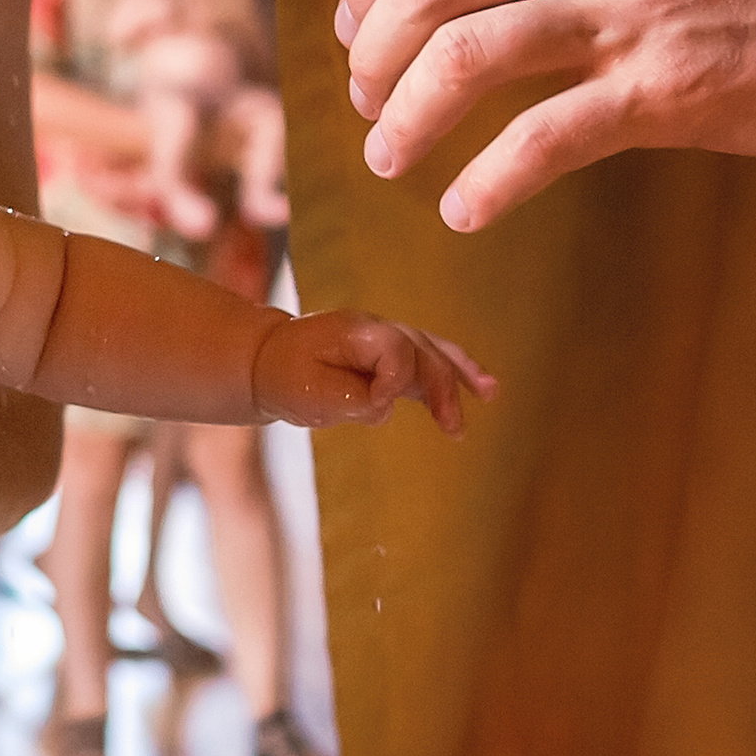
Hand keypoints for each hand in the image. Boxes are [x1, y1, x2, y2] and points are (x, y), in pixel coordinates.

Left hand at [257, 311, 496, 434]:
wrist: (266, 361)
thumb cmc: (286, 378)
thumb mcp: (309, 394)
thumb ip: (353, 399)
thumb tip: (387, 405)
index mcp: (353, 331)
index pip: (393, 350)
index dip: (395, 381)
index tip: (378, 406)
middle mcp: (375, 329)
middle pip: (421, 349)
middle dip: (441, 386)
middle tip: (453, 427)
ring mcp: (384, 339)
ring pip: (432, 351)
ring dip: (458, 376)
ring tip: (489, 393)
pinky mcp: (389, 357)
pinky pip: (427, 362)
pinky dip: (452, 376)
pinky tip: (483, 390)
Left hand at [339, 0, 755, 231]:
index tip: (353, 31)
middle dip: (374, 55)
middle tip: (364, 103)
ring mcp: (629, 12)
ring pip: (468, 56)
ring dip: (407, 118)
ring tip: (387, 160)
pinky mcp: (669, 86)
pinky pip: (546, 136)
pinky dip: (487, 179)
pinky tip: (464, 211)